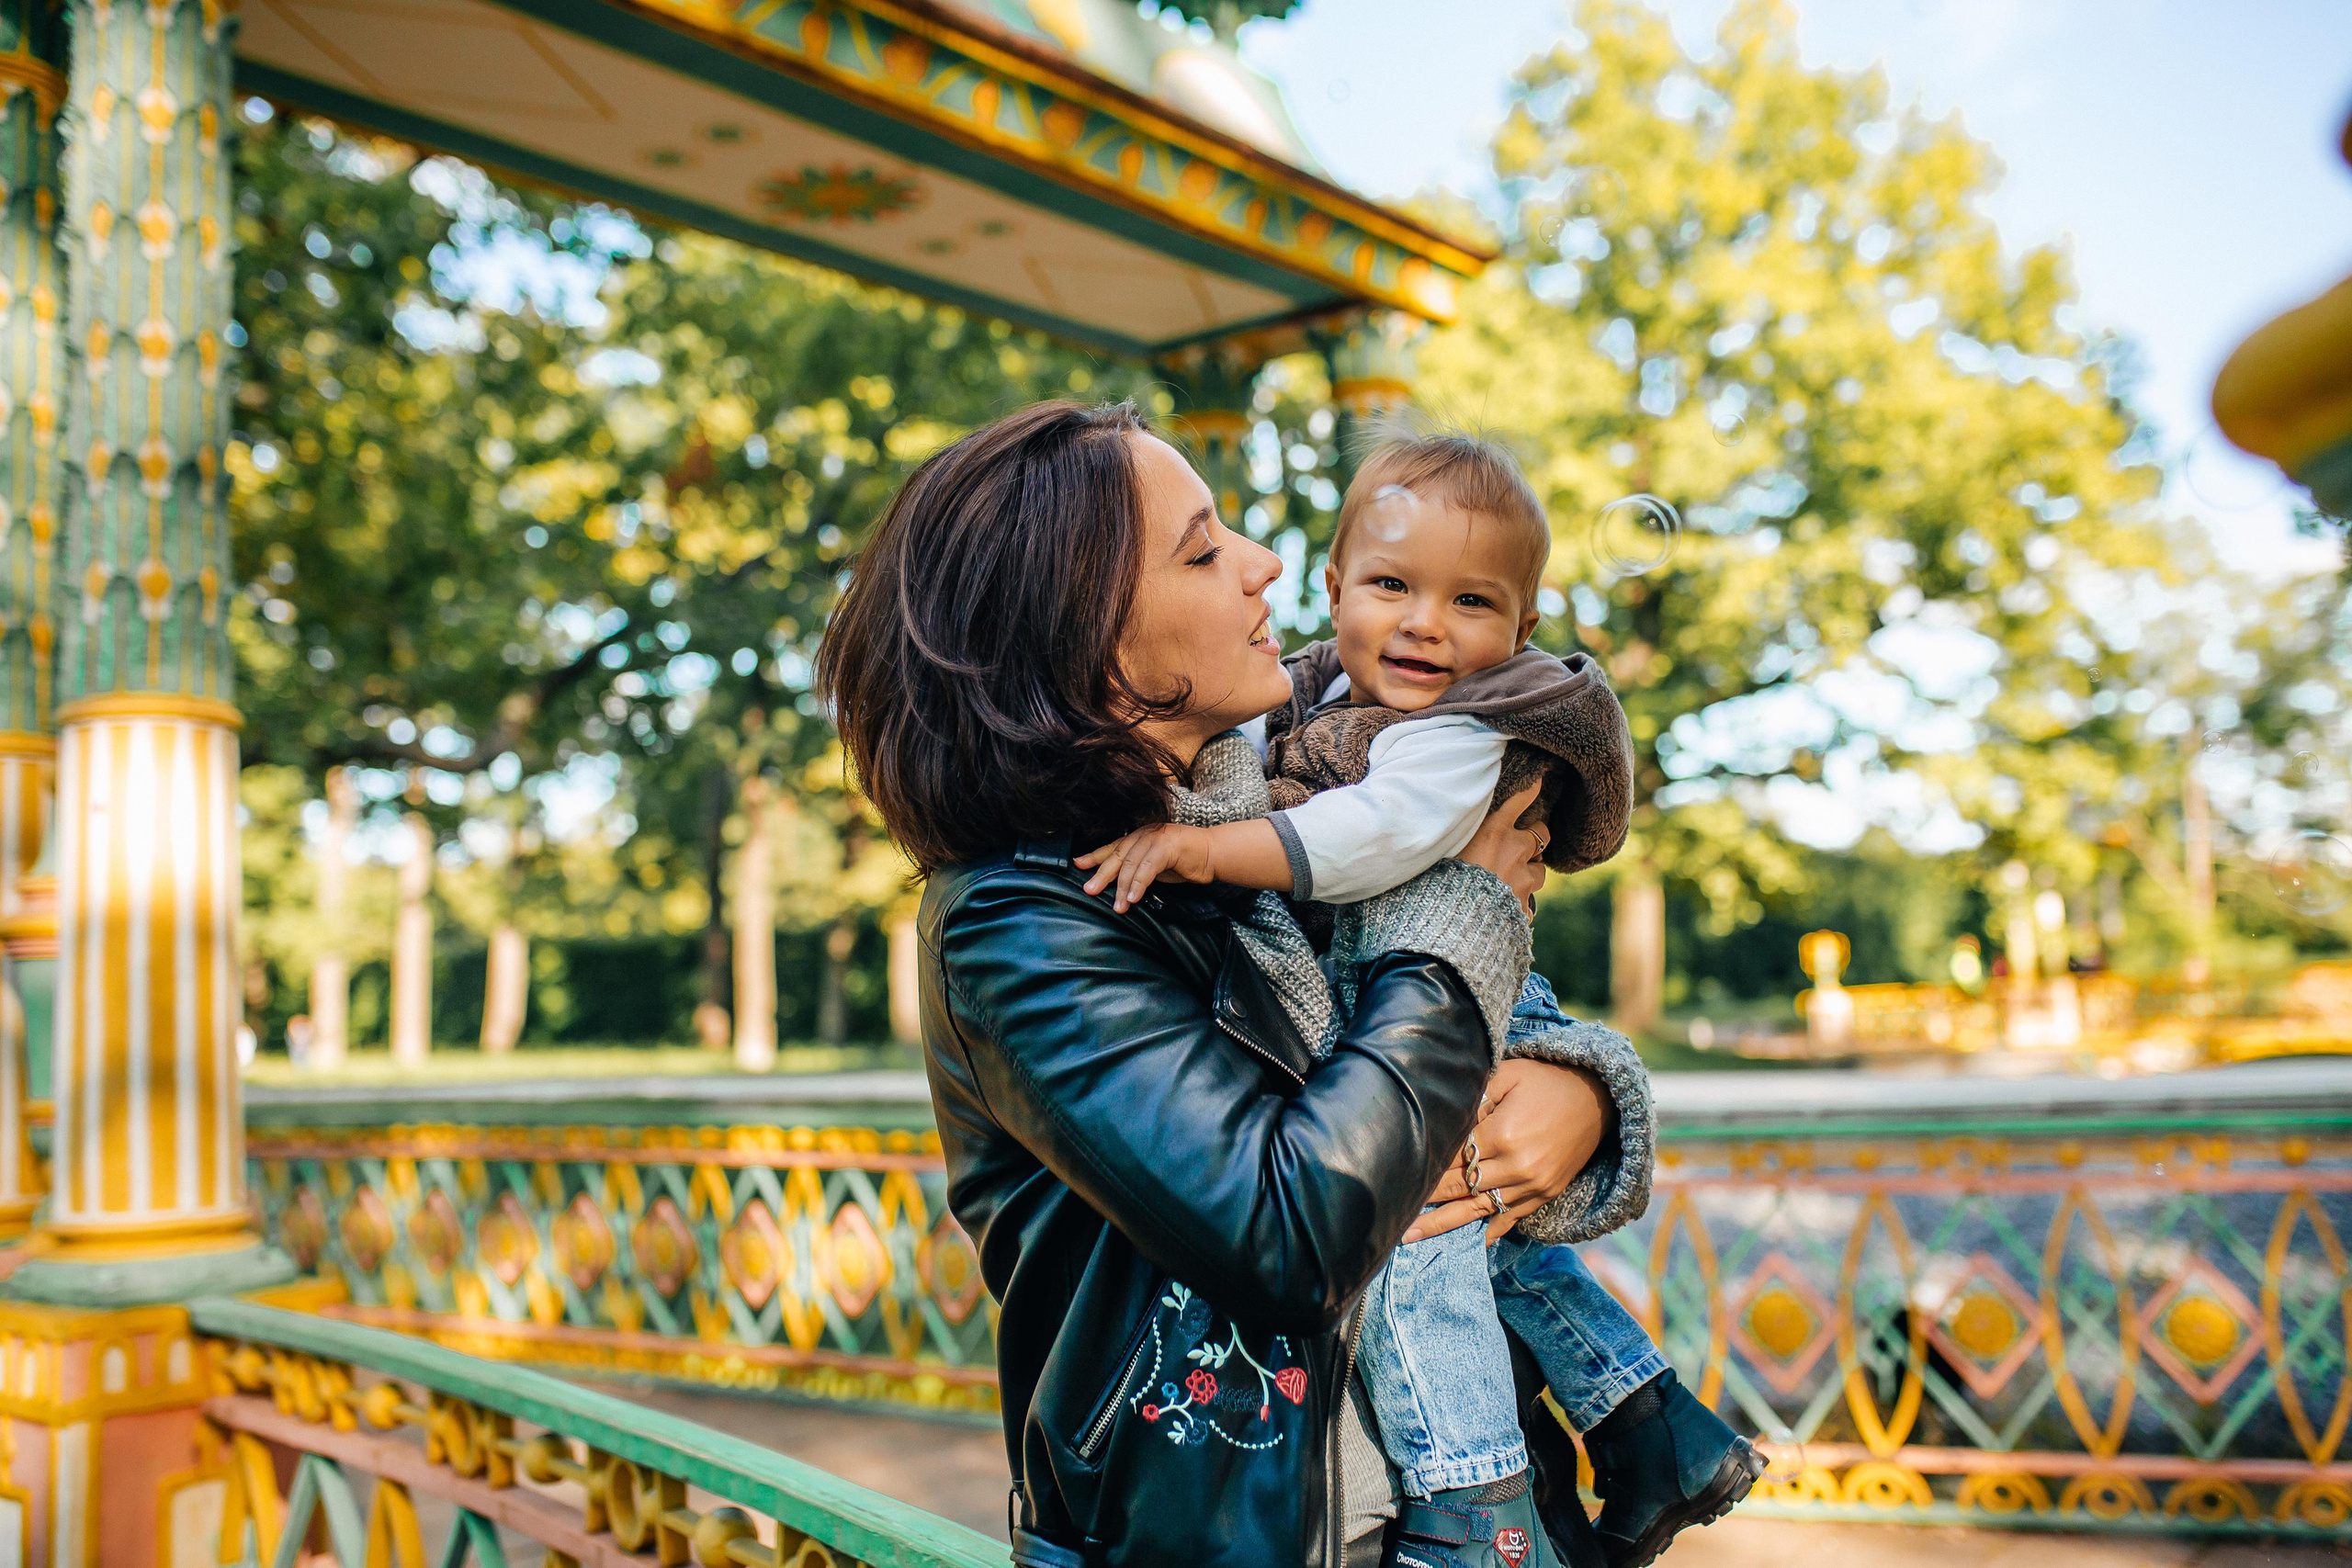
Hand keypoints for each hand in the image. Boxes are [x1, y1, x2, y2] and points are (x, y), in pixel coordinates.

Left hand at [1077, 824, 1216, 911]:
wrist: (1213, 853)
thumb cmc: (1185, 860)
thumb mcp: (1155, 865)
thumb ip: (1138, 869)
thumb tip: (1118, 885)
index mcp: (1139, 837)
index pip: (1112, 847)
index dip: (1094, 856)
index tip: (1077, 864)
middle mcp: (1144, 834)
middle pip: (1117, 855)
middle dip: (1102, 874)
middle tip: (1089, 890)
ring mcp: (1155, 838)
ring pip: (1131, 863)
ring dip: (1123, 887)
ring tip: (1118, 906)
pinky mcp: (1167, 847)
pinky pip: (1148, 868)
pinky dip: (1139, 884)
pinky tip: (1134, 898)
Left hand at [1404, 1057, 1613, 1244]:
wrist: (1598, 1098)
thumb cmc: (1546, 1080)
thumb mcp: (1508, 1075)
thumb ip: (1475, 1097)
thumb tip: (1441, 1115)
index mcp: (1502, 1134)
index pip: (1451, 1158)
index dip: (1423, 1168)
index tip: (1393, 1176)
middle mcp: (1517, 1166)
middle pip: (1459, 1187)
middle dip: (1424, 1201)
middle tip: (1389, 1215)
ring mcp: (1532, 1185)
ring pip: (1479, 1210)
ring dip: (1444, 1224)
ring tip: (1410, 1236)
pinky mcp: (1544, 1194)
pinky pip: (1510, 1220)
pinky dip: (1486, 1233)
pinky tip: (1463, 1246)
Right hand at [1455, 780, 1545, 913]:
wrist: (1449, 922)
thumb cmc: (1437, 879)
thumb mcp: (1444, 847)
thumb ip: (1459, 835)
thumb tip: (1452, 824)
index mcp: (1494, 831)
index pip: (1520, 799)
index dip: (1531, 789)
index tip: (1538, 782)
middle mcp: (1514, 852)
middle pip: (1541, 835)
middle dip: (1535, 839)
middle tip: (1523, 844)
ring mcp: (1523, 881)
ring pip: (1539, 871)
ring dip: (1529, 872)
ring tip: (1512, 880)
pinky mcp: (1523, 908)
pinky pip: (1527, 905)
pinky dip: (1518, 905)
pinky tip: (1503, 909)